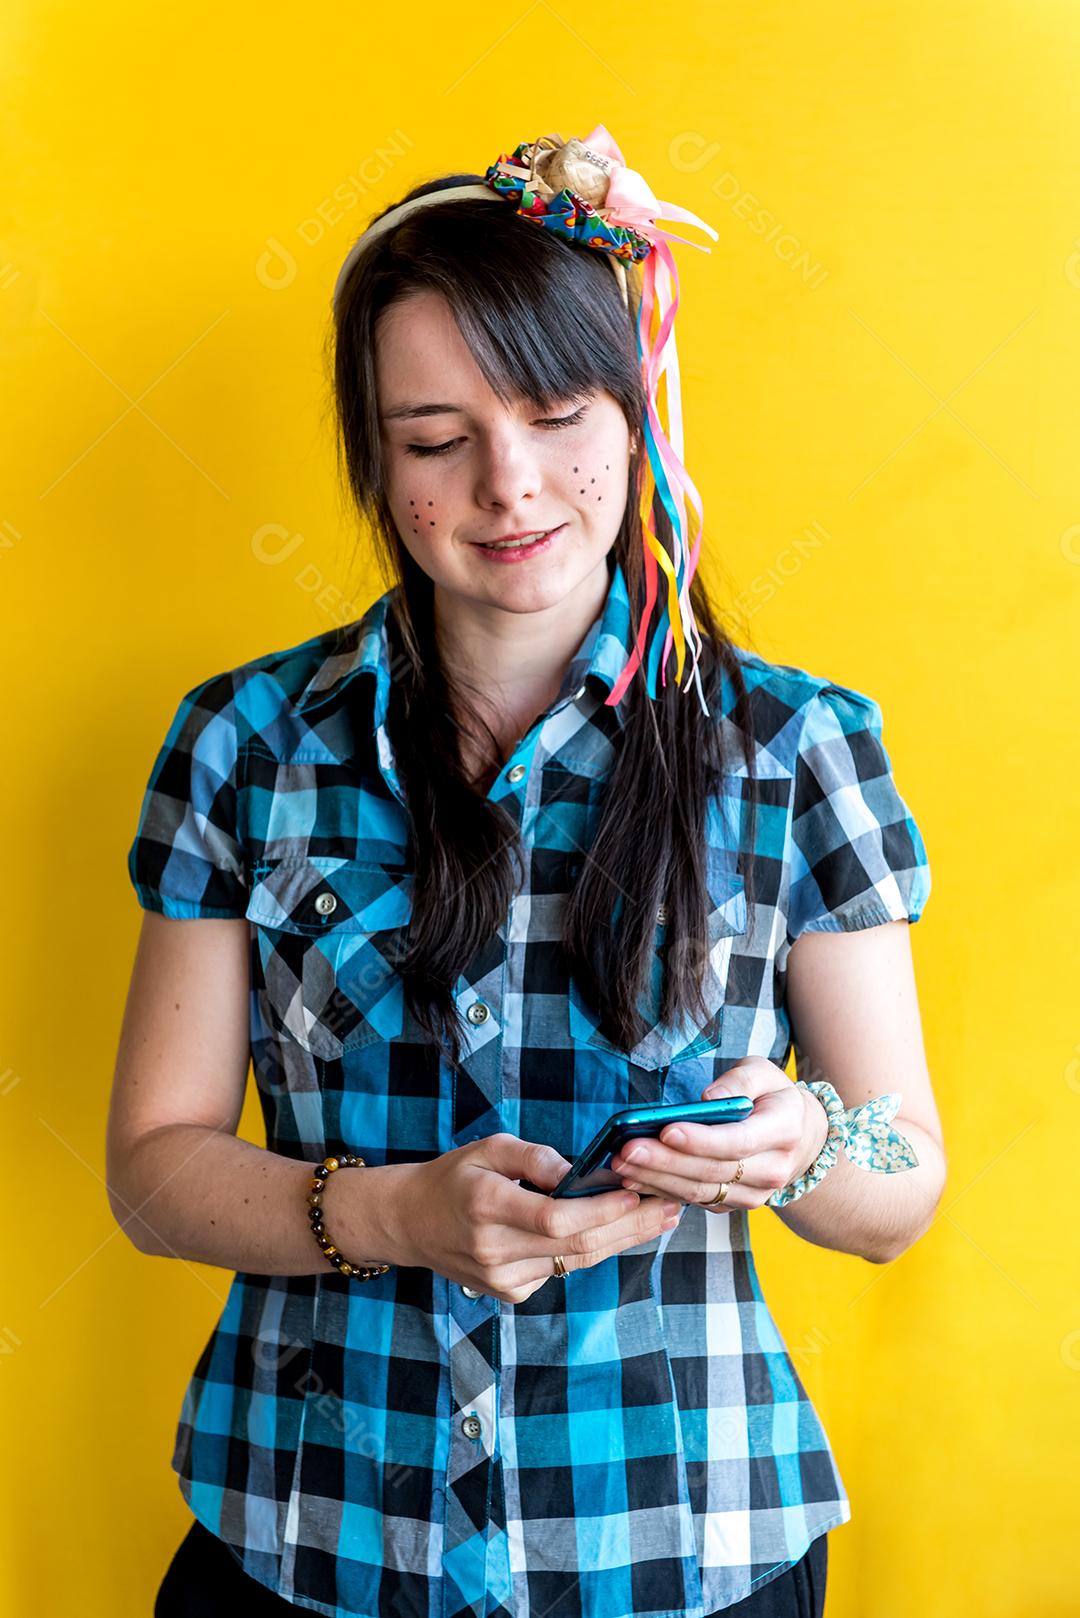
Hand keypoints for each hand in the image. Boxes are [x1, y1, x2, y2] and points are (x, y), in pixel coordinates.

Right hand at [364, 1133, 683, 1302]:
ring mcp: (503, 1280)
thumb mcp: (488, 1148)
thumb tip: (578, 1171)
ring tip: (660, 1217)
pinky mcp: (511, 1294)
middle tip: (670, 1205)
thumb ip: (534, 1157)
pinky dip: (590, 1248)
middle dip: (629, 1226)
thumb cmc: (456, 1177)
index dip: (600, 1210)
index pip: (555, 1218)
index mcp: (486, 1207)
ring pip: (576, 1260)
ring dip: (621, 1239)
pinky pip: (561, 1269)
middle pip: (576, 1245)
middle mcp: (494, 1251)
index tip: (637, 1192)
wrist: (412, 1223)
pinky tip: (619, 1230)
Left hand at [609, 1058, 829, 1211]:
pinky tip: (634, 1178)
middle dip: (665, 1161)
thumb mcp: (763, 1073)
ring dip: (657, 1180)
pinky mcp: (734, 1204)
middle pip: (712, 1170)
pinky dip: (662, 1190)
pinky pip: (695, 1201)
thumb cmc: (772, 1097)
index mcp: (783, 1131)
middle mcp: (772, 1170)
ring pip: (700, 1192)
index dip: (701, 1139)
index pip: (738, 1142)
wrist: (798, 1139)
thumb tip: (707, 1099)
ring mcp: (754, 1194)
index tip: (666, 1129)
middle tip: (626, 1149)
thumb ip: (739, 1080)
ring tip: (622, 1164)